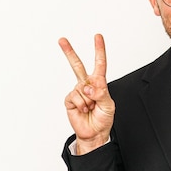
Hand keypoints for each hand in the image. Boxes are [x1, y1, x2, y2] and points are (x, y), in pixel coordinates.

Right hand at [58, 34, 114, 154]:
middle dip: (69, 52)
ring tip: (91, 108)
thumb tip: (87, 86)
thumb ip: (101, 93)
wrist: (94, 133)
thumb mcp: (109, 105)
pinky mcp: (70, 100)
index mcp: (99, 83)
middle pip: (77, 65)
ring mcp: (78, 91)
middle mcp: (87, 84)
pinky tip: (84, 109)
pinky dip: (82, 104)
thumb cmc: (104, 118)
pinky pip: (75, 97)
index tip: (97, 37)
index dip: (99, 50)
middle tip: (62, 40)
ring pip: (81, 88)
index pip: (99, 64)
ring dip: (89, 100)